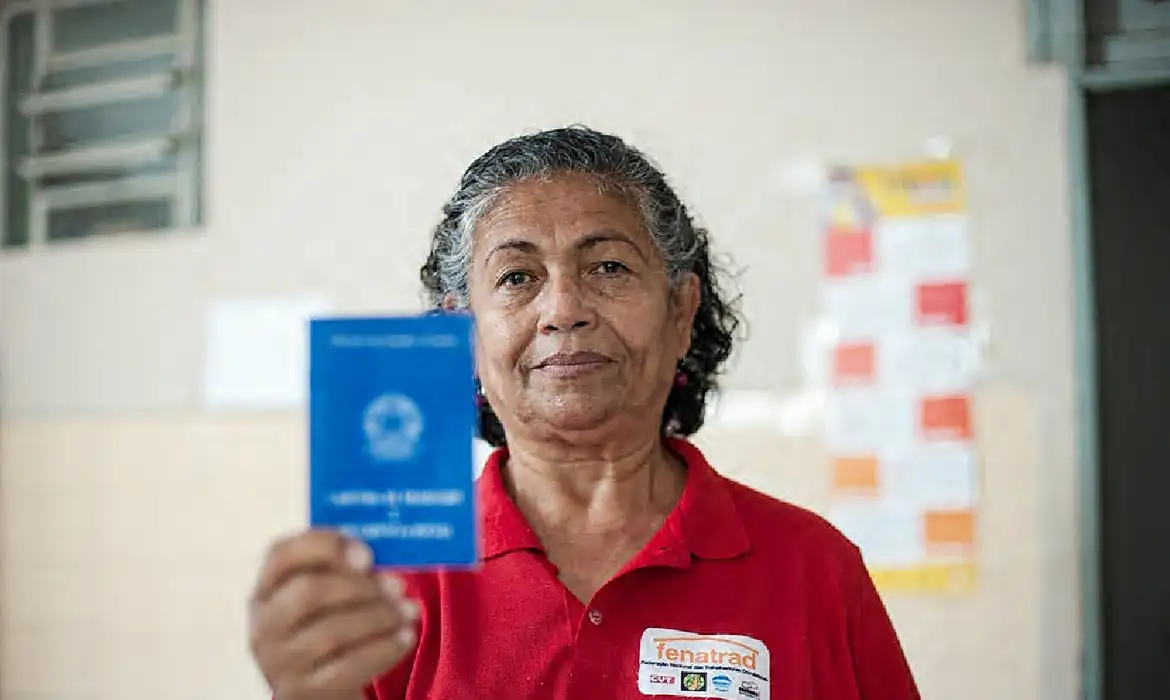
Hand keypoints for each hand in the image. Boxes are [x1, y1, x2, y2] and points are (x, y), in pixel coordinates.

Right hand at [249, 530, 417, 699]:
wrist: (322, 690)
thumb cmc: (330, 628)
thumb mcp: (329, 596)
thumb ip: (345, 571)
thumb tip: (377, 565)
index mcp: (267, 590)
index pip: (282, 553)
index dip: (325, 544)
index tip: (366, 553)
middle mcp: (265, 625)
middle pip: (308, 591)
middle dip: (359, 585)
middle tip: (396, 585)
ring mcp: (280, 662)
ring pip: (332, 631)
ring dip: (380, 616)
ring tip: (408, 611)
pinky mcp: (303, 691)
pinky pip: (349, 666)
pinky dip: (385, 648)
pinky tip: (406, 636)